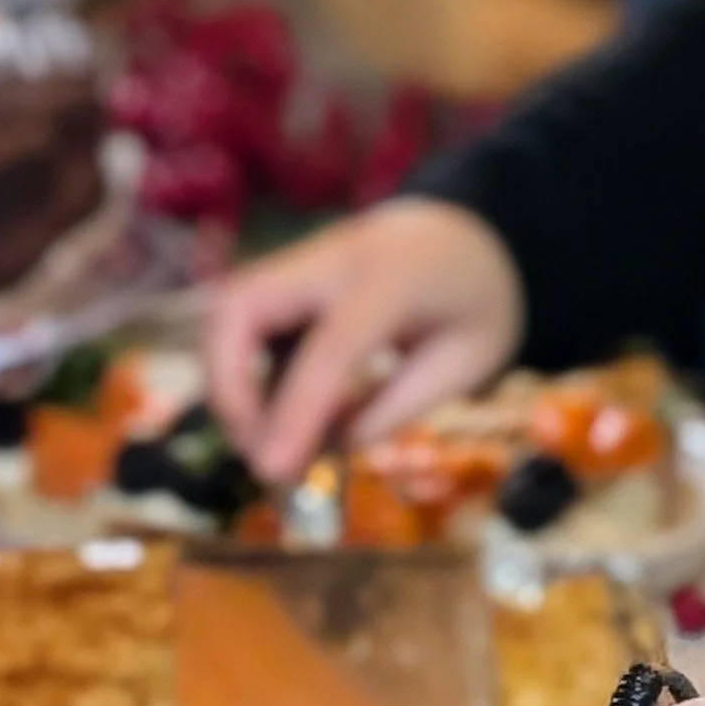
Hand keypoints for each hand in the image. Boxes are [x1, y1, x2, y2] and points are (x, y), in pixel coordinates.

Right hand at [205, 200, 526, 490]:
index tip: (272, 472)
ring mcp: (299, 262)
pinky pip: (240, 323)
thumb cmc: (478, 303)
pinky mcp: (283, 279)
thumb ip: (394, 406)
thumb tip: (325, 450)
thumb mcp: (466, 363)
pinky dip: (241, 372)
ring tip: (265, 440)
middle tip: (256, 451)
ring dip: (227, 381)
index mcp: (393, 279)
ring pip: (226, 311)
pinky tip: (278, 411)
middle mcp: (331, 258)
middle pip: (241, 307)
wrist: (469, 233)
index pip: (329, 348)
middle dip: (228, 385)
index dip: (294, 411)